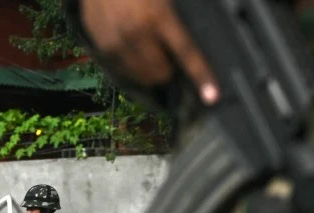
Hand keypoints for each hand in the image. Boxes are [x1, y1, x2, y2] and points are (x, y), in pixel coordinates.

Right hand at [79, 0, 217, 103]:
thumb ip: (176, 15)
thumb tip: (188, 42)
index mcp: (157, 16)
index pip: (185, 52)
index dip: (200, 75)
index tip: (212, 96)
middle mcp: (135, 34)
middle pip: (161, 73)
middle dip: (168, 68)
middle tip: (167, 53)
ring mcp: (116, 44)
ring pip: (142, 77)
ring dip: (149, 69)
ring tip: (148, 50)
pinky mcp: (101, 48)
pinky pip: (123, 71)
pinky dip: (132, 66)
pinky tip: (131, 47)